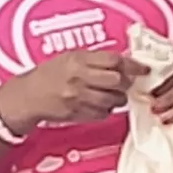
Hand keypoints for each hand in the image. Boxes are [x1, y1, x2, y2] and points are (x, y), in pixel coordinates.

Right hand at [0, 47, 136, 133]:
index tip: (143, 68)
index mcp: (78, 60)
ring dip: (118, 98)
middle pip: (117, 81)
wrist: (29, 96)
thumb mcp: (70, 58)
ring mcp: (79, 98)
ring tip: (112, 94)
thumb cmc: (49, 75)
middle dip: (126, 83)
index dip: (132, 65)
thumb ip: (94, 60)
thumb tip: (122, 64)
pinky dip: (107, 110)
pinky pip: (104, 114)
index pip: (113, 60)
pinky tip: (99, 104)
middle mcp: (79, 78)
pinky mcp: (79, 114)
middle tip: (126, 83)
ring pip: (114, 100)